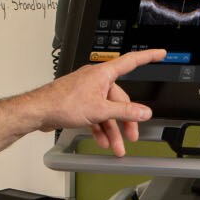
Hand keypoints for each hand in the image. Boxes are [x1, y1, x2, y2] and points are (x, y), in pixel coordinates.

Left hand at [27, 48, 166, 155]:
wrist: (39, 111)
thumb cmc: (62, 102)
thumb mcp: (100, 110)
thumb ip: (125, 111)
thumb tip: (144, 112)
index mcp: (103, 74)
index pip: (131, 61)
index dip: (148, 56)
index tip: (160, 53)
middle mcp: (96, 80)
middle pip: (120, 99)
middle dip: (126, 120)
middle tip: (131, 136)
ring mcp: (87, 91)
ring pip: (107, 111)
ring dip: (112, 130)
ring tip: (116, 146)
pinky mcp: (80, 103)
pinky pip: (96, 115)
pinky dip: (100, 128)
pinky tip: (102, 141)